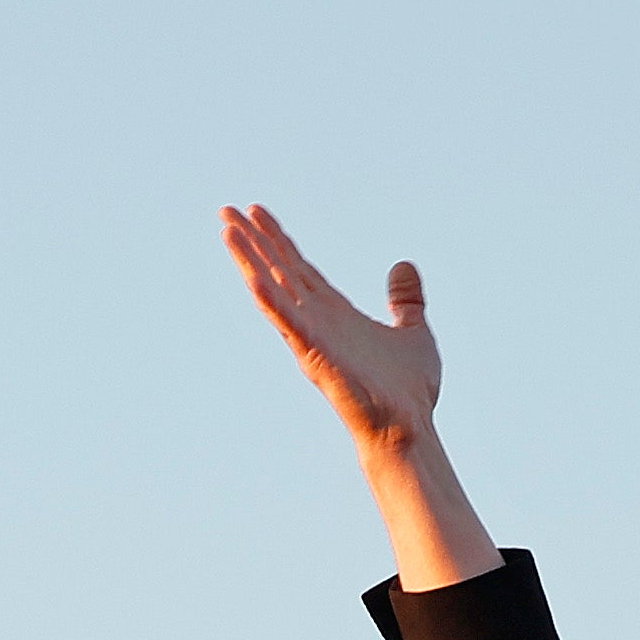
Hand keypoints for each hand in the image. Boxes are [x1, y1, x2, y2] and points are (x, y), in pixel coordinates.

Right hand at [219, 203, 442, 450]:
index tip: (257, 211)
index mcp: (335, 314)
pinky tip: (252, 278)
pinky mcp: (317, 357)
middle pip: (279, 271)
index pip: (299, 267)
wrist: (408, 428)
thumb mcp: (413, 331)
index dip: (278, 238)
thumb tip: (403, 266)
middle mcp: (317, 323)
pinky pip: (290, 325)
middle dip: (253, 241)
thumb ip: (405, 300)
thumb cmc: (408, 391)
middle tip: (226, 211)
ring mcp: (313, 339)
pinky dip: (271, 302)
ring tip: (227, 232)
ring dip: (250, 261)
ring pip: (275, 292)